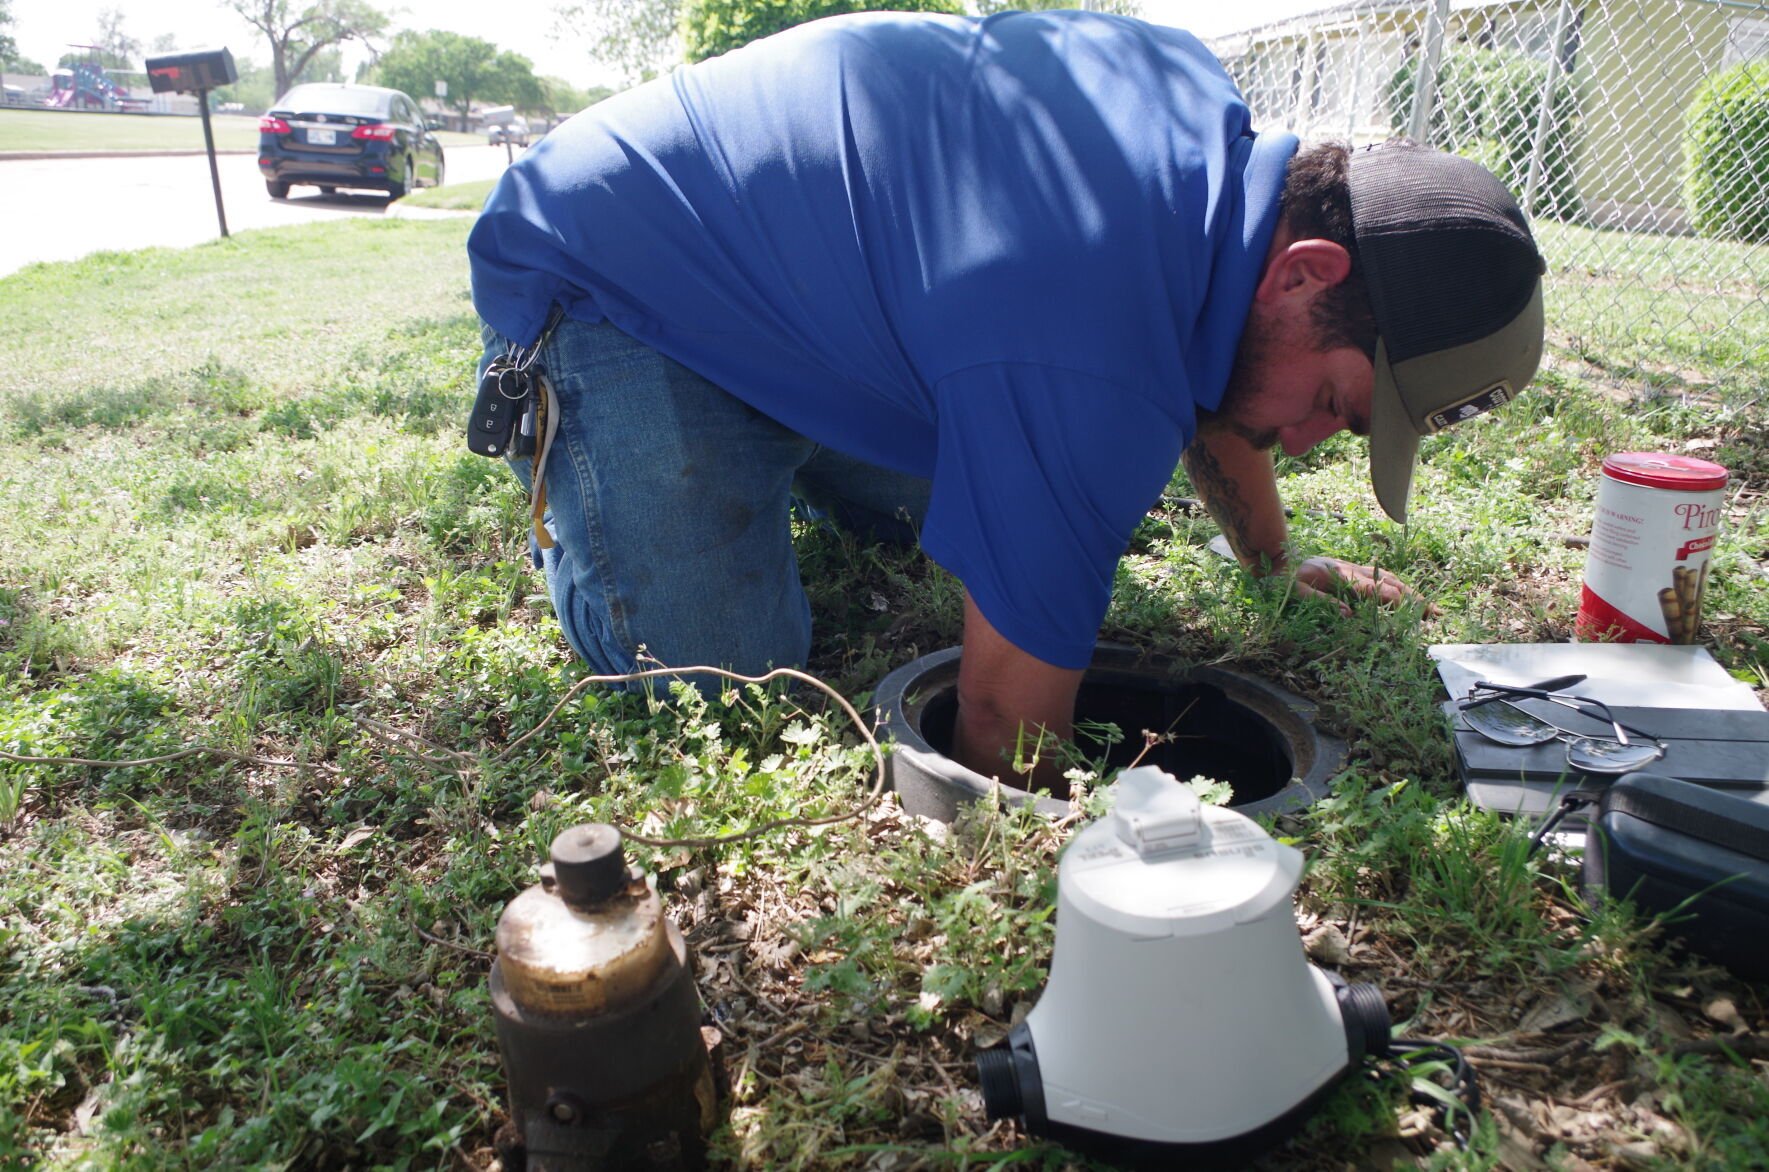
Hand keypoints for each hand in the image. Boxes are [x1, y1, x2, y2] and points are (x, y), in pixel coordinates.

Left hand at [1292, 556, 1440, 616]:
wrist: (1280, 560)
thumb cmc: (1286, 580)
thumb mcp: (1295, 593)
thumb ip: (1320, 602)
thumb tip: (1348, 614)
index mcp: (1341, 576)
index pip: (1375, 589)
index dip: (1395, 601)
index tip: (1413, 611)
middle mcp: (1353, 570)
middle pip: (1390, 583)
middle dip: (1414, 598)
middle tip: (1435, 613)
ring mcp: (1355, 568)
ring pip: (1390, 579)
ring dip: (1411, 592)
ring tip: (1430, 607)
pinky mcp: (1354, 569)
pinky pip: (1382, 576)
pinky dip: (1399, 585)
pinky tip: (1410, 594)